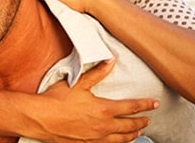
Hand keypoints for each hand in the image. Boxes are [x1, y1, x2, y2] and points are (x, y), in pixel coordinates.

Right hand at [34, 58, 157, 142]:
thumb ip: (97, 72)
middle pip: (129, 126)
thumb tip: (111, 60)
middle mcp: (102, 127)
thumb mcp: (79, 82)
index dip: (145, 105)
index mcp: (103, 109)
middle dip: (141, 122)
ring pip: (120, 140)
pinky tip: (117, 142)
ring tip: (138, 132)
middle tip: (148, 119)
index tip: (154, 104)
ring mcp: (95, 139)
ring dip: (132, 135)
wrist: (40, 119)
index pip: (131, 107)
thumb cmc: (57, 100)